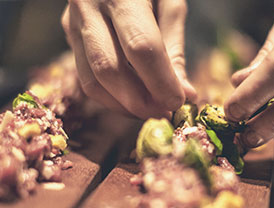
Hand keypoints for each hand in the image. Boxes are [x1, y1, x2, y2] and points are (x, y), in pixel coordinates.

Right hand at [61, 0, 195, 118]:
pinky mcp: (69, 34)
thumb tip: (185, 94)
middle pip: (110, 70)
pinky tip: (131, 99)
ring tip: (150, 110)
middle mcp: (89, 6)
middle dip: (140, 101)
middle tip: (164, 112)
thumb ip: (174, 48)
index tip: (179, 102)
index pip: (141, 47)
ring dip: (124, 106)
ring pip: (93, 81)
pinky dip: (111, 97)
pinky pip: (87, 77)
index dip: (161, 82)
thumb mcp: (170, 3)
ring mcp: (72, 22)